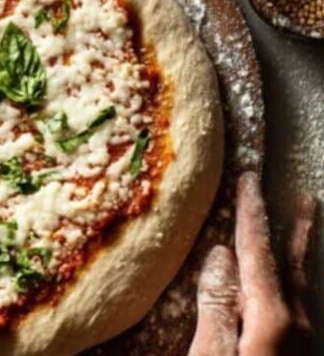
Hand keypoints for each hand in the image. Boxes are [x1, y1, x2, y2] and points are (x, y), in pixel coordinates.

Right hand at [188, 172, 314, 355]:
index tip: (249, 179)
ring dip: (297, 254)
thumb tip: (219, 256)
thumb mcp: (211, 354)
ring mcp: (300, 341)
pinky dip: (291, 280)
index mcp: (272, 317)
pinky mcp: (296, 355)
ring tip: (304, 230)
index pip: (257, 252)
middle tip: (306, 199)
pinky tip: (285, 287)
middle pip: (290, 265)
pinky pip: (295, 304)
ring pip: (296, 285)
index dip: (250, 213)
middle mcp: (294, 323)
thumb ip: (215, 307)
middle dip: (294, 229)